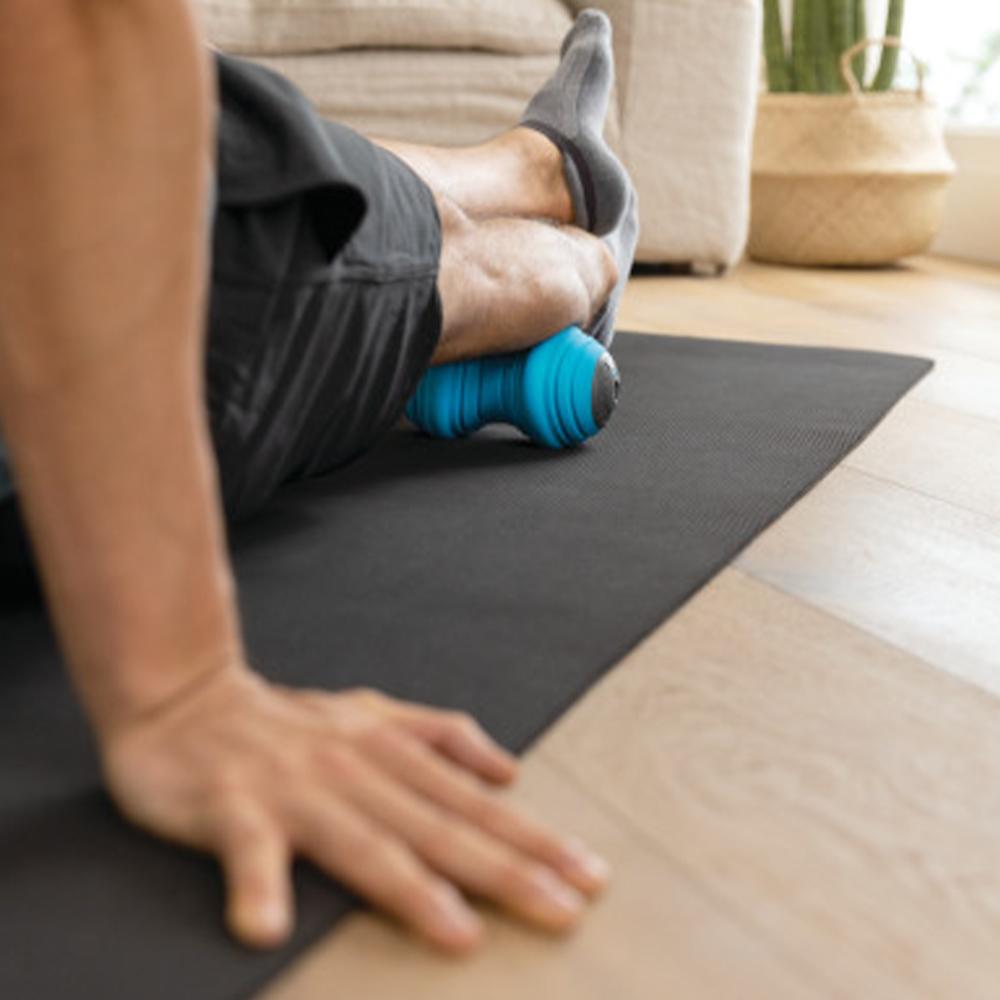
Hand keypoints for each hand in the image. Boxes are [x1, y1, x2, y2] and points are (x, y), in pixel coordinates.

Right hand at [98, 664, 609, 953]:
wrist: (187, 698)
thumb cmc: (289, 721)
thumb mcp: (374, 714)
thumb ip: (442, 736)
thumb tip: (508, 770)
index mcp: (390, 750)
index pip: (474, 803)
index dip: (534, 839)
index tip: (588, 875)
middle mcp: (355, 768)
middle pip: (438, 826)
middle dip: (505, 870)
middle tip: (562, 910)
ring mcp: (295, 788)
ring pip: (364, 842)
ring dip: (410, 888)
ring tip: (458, 934)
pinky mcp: (231, 807)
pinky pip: (247, 852)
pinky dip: (257, 889)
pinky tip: (266, 928)